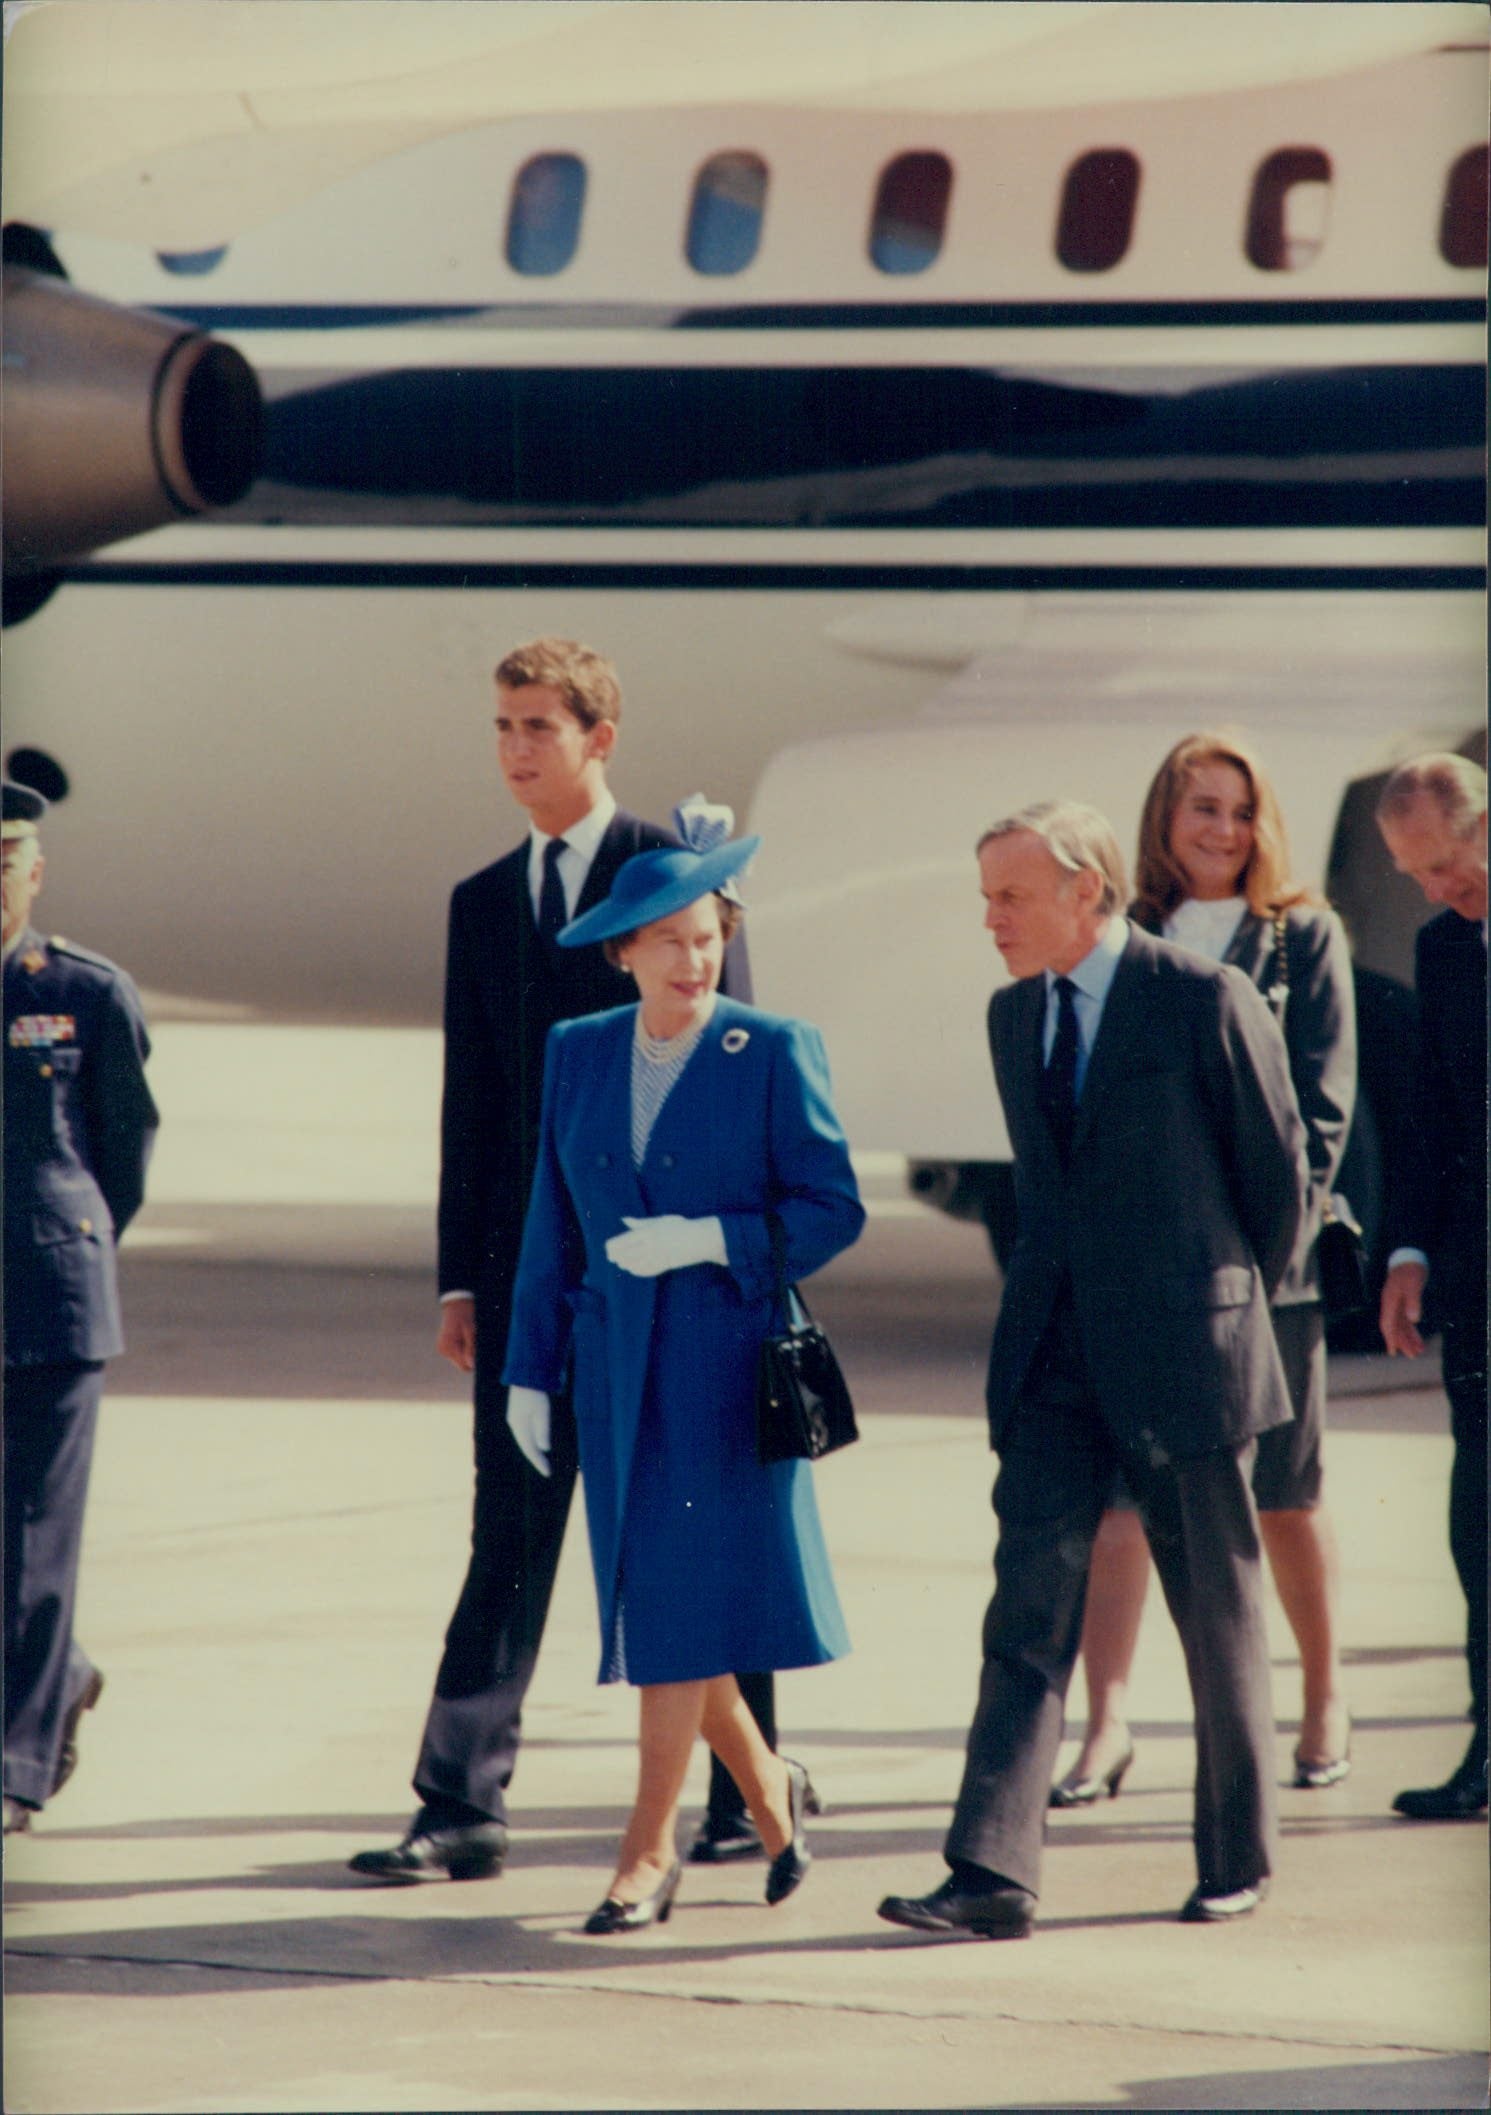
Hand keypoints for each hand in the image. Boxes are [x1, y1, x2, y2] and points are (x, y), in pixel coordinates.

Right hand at [436, 1297, 476, 1371]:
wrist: (457, 1303)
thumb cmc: (466, 1315)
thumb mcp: (471, 1330)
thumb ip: (471, 1348)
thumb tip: (472, 1365)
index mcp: (449, 1346)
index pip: (464, 1366)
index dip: (474, 1361)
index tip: (481, 1351)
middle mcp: (444, 1350)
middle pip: (462, 1364)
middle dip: (471, 1356)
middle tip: (476, 1342)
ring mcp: (443, 1349)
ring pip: (460, 1360)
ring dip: (467, 1352)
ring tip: (470, 1337)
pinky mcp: (445, 1347)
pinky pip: (458, 1354)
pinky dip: (464, 1349)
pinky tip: (466, 1338)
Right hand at [506, 1386, 551, 1475]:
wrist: (525, 1375)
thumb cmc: (536, 1392)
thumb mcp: (542, 1411)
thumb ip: (542, 1429)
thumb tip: (544, 1449)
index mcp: (519, 1425)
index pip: (530, 1450)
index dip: (539, 1462)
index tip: (548, 1473)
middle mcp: (514, 1424)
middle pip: (525, 1447)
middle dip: (536, 1459)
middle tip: (547, 1470)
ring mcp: (514, 1419)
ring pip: (523, 1440)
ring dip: (532, 1451)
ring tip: (542, 1461)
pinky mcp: (517, 1414)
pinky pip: (523, 1433)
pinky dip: (530, 1441)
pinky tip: (536, 1444)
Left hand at [604, 1214, 727, 1277]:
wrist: (699, 1240)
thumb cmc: (679, 1227)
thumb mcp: (659, 1221)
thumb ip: (640, 1222)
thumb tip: (624, 1220)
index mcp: (646, 1232)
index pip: (621, 1242)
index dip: (612, 1247)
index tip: (609, 1249)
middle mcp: (649, 1246)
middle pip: (624, 1255)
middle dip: (616, 1257)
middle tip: (612, 1257)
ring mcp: (656, 1257)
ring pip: (633, 1265)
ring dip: (625, 1265)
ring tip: (622, 1263)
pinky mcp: (662, 1266)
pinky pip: (644, 1272)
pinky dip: (636, 1271)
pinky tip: (632, 1269)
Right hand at [1379, 1260, 1427, 1357]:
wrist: (1409, 1257)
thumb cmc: (1410, 1271)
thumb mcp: (1413, 1285)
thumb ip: (1413, 1301)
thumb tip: (1414, 1319)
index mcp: (1390, 1301)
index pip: (1388, 1324)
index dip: (1390, 1338)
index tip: (1393, 1352)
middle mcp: (1391, 1305)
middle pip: (1394, 1328)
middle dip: (1402, 1342)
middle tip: (1412, 1355)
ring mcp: (1396, 1304)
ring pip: (1400, 1326)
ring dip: (1408, 1338)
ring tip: (1418, 1351)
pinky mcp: (1403, 1302)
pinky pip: (1406, 1320)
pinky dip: (1412, 1330)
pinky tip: (1418, 1338)